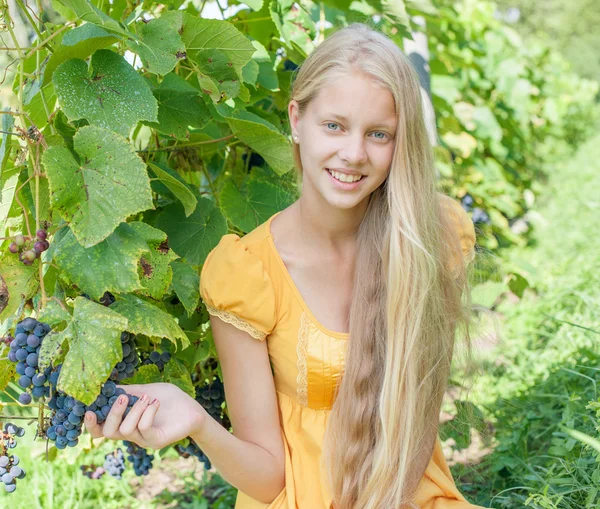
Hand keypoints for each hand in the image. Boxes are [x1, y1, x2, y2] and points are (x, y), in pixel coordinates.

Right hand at [83, 382, 205, 449]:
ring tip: (148, 398)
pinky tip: (155, 403)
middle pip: (108, 432)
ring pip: (125, 430)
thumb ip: (127, 391)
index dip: (91, 424)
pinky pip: (144, 429)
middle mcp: (131, 433)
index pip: (100, 430)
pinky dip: (147, 413)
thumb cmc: (168, 399)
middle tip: (124, 397)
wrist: (192, 408)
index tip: (88, 411)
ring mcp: (143, 439)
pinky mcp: (156, 441)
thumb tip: (105, 385)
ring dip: (135, 410)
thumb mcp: (145, 391)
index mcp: (125, 422)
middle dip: (113, 413)